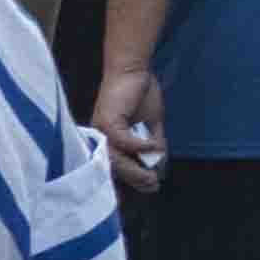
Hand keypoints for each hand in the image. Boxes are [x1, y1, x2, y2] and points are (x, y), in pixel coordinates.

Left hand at [90, 67, 166, 194]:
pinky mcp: (107, 121)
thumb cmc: (140, 94)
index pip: (115, 168)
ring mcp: (101, 130)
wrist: (133, 70)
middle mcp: (100, 137)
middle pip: (115, 167)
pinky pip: (124, 142)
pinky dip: (139, 147)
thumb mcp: (151, 126)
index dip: (130, 181)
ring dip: (136, 169)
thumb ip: (153, 145)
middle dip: (136, 179)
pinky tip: (154, 147)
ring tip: (153, 176)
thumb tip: (159, 165)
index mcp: (109, 140)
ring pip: (116, 159)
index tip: (147, 190)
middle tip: (153, 185)